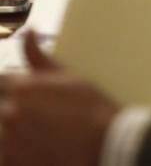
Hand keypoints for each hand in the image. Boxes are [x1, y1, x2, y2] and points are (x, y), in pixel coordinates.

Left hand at [0, 31, 118, 165]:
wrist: (106, 143)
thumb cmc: (91, 108)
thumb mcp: (69, 76)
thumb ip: (38, 56)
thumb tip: (26, 32)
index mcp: (22, 88)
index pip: (1, 80)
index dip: (12, 86)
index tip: (23, 92)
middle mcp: (11, 113)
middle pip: (0, 106)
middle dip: (11, 107)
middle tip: (38, 114)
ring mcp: (9, 140)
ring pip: (1, 131)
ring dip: (11, 130)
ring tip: (37, 131)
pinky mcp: (12, 162)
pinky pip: (3, 155)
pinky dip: (12, 152)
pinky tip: (33, 146)